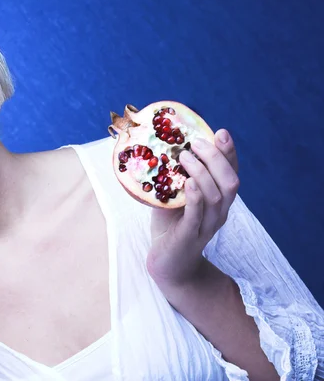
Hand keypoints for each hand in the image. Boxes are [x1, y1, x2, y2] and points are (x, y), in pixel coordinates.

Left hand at [147, 129, 239, 286]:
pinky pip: (198, 215)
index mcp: (219, 200)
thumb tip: (163, 146)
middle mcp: (219, 212)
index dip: (229, 153)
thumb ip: (174, 176)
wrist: (167, 263)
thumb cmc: (171, 225)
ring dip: (202, 172)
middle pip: (230, 181)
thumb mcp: (174, 196)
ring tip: (184, 156)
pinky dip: (196, 196)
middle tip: (195, 143)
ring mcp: (207, 225)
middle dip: (216, 158)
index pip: (232, 172)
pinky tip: (188, 182)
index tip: (221, 132)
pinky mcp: (191, 236)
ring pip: (217, 196)